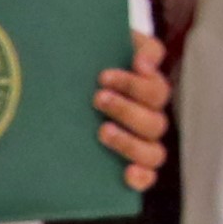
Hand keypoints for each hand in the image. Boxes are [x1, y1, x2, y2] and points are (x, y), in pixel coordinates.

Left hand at [98, 36, 176, 195]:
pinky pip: (148, 176)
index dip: (136, 85)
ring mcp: (141, 144)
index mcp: (148, 91)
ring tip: (102, 132)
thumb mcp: (109, 46)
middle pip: (155, 121)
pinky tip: (128, 173)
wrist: (67, 85)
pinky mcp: (130, 165)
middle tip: (97, 98)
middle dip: (126, 109)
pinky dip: (143, 177)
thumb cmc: (92, 64)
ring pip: (154, 152)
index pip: (154, 89)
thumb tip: (143, 60)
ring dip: (130, 142)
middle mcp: (149, 118)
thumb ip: (135, 46)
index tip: (104, 75)